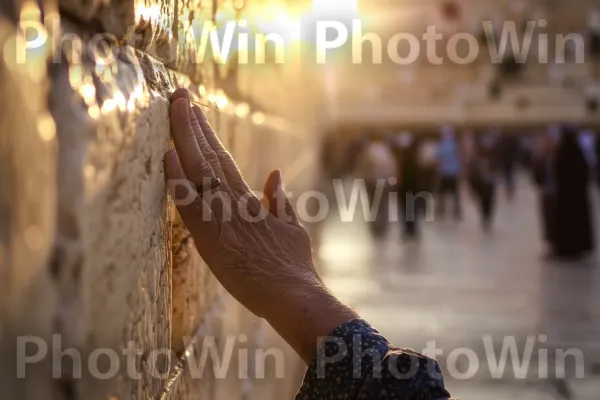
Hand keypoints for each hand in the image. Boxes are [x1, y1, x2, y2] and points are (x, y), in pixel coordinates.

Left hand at [164, 89, 356, 361]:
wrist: (293, 294)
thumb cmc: (293, 267)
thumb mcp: (291, 227)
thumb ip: (279, 200)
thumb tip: (275, 174)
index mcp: (249, 200)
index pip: (222, 159)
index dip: (207, 134)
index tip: (196, 111)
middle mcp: (233, 202)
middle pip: (209, 155)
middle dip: (192, 124)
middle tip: (179, 94)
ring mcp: (222, 218)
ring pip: (199, 170)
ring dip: (185, 137)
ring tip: (175, 106)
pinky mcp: (212, 239)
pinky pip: (190, 205)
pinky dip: (178, 180)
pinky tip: (167, 155)